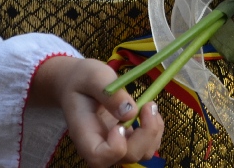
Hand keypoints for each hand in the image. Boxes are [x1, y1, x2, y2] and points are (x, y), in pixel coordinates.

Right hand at [28, 56, 163, 167]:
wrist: (78, 83)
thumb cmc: (82, 79)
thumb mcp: (93, 76)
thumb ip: (110, 93)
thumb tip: (131, 112)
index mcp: (84, 133)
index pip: (99, 157)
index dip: (116, 147)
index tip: (122, 123)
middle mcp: (100, 145)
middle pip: (127, 157)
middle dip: (145, 135)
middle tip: (148, 105)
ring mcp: (114, 145)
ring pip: (141, 154)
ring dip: (153, 132)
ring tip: (150, 105)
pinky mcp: (126, 140)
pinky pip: (147, 145)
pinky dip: (155, 129)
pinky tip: (148, 110)